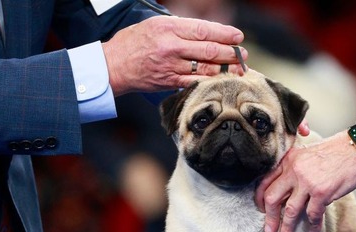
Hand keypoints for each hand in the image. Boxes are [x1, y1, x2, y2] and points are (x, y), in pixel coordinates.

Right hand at [102, 15, 246, 94]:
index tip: (237, 36)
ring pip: (205, 68)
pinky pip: (195, 82)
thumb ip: (180, 27)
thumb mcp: (155, 24)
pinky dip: (209, 81)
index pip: (203, 30)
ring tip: (237, 69)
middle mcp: (171, 47)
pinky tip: (220, 80)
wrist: (113, 66)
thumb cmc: (133, 42)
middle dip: (230, 53)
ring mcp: (171, 66)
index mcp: (168, 27)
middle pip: (209, 50)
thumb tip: (206, 32)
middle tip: (242, 54)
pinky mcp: (169, 82)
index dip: (224, 34)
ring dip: (224, 70)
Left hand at [254, 131, 355, 231]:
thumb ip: (294, 169)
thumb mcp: (307, 154)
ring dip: (287, 228)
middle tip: (269, 231)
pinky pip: (313, 214)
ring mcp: (307, 182)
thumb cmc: (334, 152)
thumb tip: (286, 191)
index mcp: (288, 160)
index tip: (261, 210)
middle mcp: (294, 170)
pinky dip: (313, 225)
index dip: (260, 199)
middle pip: (272, 198)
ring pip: (290, 211)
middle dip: (269, 218)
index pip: (265, 181)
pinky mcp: (322, 192)